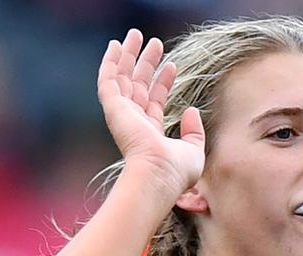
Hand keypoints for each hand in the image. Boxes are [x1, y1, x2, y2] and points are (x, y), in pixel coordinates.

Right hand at [98, 29, 204, 196]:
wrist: (159, 174)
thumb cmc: (176, 171)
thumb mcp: (194, 150)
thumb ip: (193, 131)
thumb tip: (191, 110)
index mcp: (150, 133)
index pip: (155, 101)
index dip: (163, 82)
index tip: (171, 65)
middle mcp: (134, 122)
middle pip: (139, 85)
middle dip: (146, 63)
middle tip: (154, 43)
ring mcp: (123, 115)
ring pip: (123, 78)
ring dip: (129, 56)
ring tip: (137, 35)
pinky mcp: (114, 108)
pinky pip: (108, 80)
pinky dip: (110, 62)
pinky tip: (116, 46)